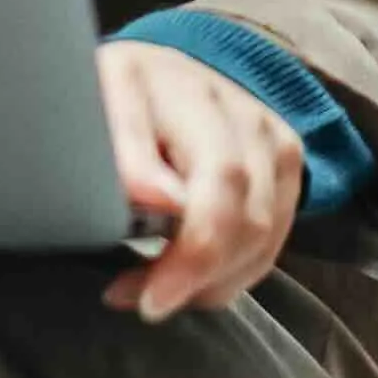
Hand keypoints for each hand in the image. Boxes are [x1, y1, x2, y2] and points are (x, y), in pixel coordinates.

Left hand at [96, 39, 302, 321]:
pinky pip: (271, 240)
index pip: (221, 179)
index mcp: (181, 88)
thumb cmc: (111, 101)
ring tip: (155, 290)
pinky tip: (188, 278)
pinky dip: (230, 274)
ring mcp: (269, 133)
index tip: (148, 300)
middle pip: (248, 216)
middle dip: (198, 277)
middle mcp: (239, 107)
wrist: (152, 73)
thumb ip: (124, 152)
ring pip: (264, 235)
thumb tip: (157, 201)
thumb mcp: (93, 113)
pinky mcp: (285, 160)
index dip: (194, 251)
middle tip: (145, 304)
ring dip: (211, 282)